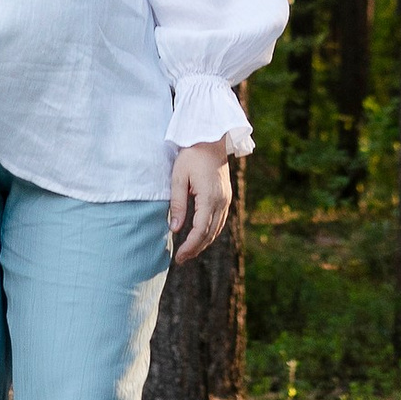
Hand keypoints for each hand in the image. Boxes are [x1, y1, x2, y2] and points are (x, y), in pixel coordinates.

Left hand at [166, 141, 232, 267]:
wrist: (212, 139)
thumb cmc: (192, 155)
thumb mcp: (178, 178)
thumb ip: (177, 204)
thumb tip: (175, 229)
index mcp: (209, 197)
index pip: (200, 230)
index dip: (189, 246)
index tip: (179, 257)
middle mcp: (221, 201)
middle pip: (209, 233)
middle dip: (195, 249)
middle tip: (181, 260)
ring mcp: (226, 200)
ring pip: (216, 229)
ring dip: (203, 243)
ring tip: (188, 252)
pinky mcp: (226, 197)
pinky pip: (219, 221)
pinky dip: (210, 232)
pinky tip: (200, 237)